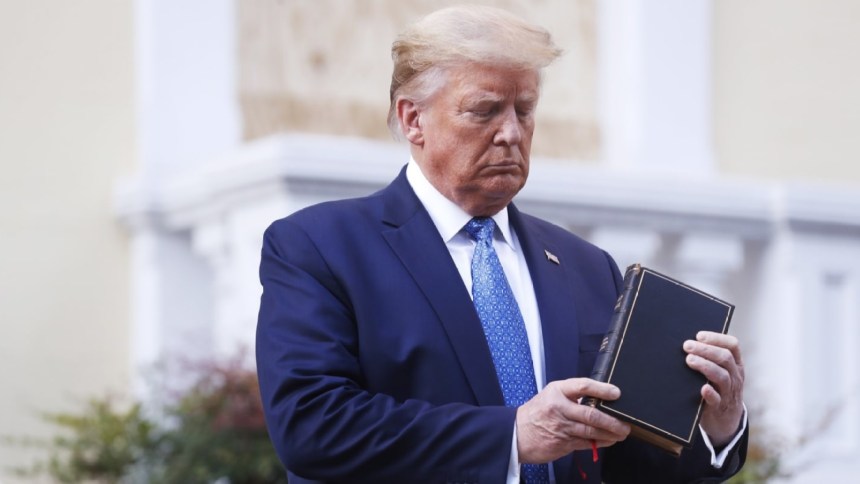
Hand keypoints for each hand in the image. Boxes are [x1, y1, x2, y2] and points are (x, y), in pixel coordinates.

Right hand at [516, 378, 630, 463]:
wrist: (517, 433)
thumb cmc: (537, 413)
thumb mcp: (551, 395)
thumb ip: (572, 396)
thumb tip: (600, 399)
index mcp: (557, 391)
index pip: (583, 386)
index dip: (602, 389)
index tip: (617, 393)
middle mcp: (559, 408)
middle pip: (591, 414)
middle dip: (612, 420)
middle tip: (625, 423)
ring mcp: (561, 427)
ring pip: (591, 431)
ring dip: (610, 433)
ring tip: (621, 433)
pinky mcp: (563, 443)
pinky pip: (586, 443)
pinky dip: (600, 442)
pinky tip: (609, 440)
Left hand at [684, 331, 744, 446]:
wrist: (725, 421)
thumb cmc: (718, 389)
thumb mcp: (721, 372)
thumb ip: (710, 358)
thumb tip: (687, 342)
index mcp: (736, 365)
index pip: (733, 346)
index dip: (717, 338)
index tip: (699, 335)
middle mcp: (735, 376)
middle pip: (725, 358)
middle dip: (705, 349)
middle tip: (687, 346)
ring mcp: (728, 392)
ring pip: (722, 376)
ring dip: (705, 366)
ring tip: (689, 360)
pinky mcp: (719, 408)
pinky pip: (717, 400)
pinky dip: (710, 393)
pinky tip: (702, 388)